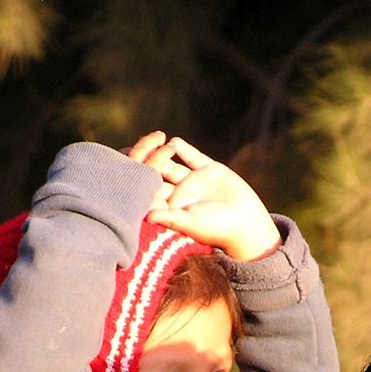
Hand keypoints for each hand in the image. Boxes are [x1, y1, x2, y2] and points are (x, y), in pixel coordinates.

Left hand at [127, 131, 280, 260]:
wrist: (246, 224)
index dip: (137, 181)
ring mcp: (194, 180)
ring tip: (153, 142)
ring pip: (172, 164)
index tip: (124, 171)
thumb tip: (147, 217)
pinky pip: (192, 156)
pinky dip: (183, 148)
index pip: (150, 191)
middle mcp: (180, 193)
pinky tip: (174, 141)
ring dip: (161, 153)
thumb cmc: (217, 230)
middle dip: (146, 162)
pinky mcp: (209, 170)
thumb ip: (170, 217)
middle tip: (133, 148)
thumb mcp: (191, 223)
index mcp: (172, 207)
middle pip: (158, 174)